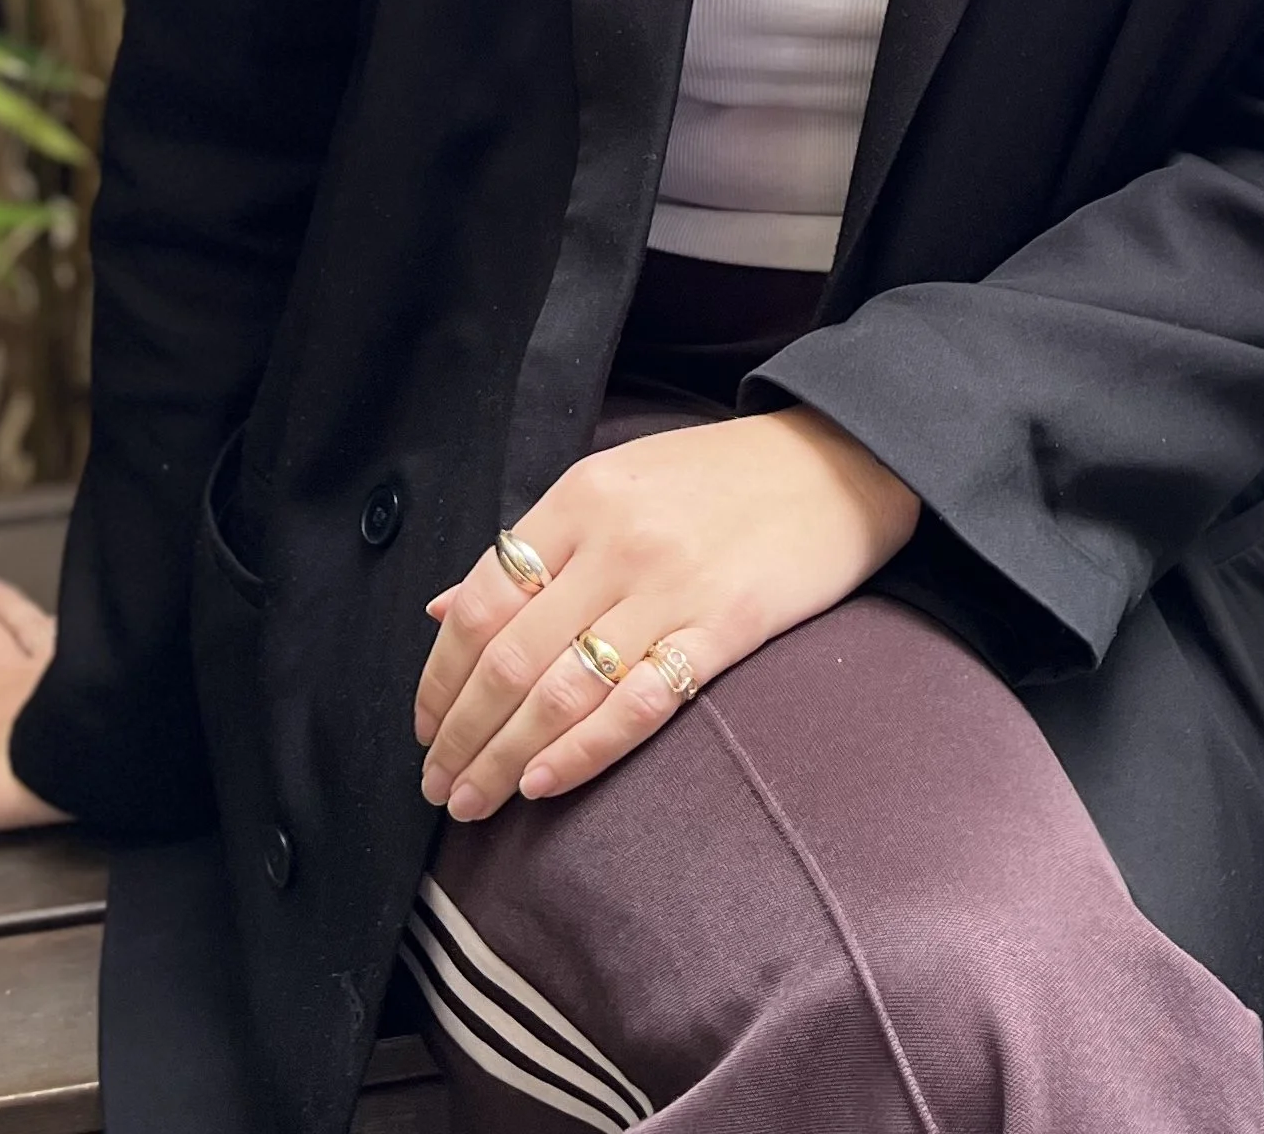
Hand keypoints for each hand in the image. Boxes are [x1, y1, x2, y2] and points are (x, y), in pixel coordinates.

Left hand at [414, 408, 917, 821]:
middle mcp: (616, 541)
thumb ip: (534, 548)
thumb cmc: (717, 478)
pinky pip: (640, 702)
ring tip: (475, 800)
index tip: (426, 727)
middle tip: (438, 785)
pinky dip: (585, 750)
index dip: (441, 674)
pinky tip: (546, 783)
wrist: (837, 462)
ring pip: (563, 689)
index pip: (482, 597)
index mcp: (579, 497)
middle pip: (511, 655)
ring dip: (505, 756)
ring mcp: (671, 585)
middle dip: (462, 733)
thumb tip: (441, 610)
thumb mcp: (615, 483)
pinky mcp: (725, 627)